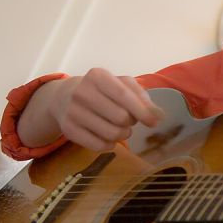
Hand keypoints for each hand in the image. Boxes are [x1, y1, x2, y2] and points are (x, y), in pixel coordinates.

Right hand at [49, 68, 163, 151]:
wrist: (64, 97)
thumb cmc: (101, 90)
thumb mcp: (121, 84)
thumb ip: (141, 97)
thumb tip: (158, 115)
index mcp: (97, 76)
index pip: (124, 95)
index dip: (142, 111)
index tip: (154, 122)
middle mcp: (82, 92)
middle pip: (120, 117)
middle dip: (131, 122)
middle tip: (129, 120)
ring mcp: (72, 112)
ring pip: (111, 134)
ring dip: (123, 135)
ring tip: (120, 128)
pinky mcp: (68, 130)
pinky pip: (99, 146)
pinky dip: (110, 145)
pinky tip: (109, 138)